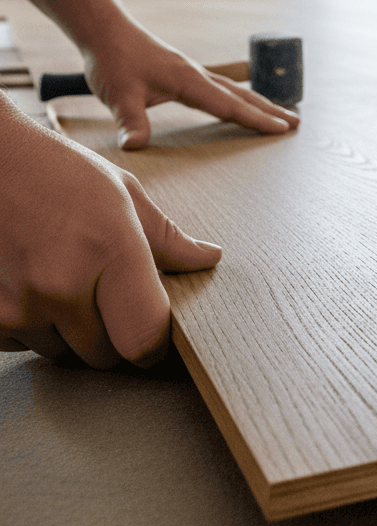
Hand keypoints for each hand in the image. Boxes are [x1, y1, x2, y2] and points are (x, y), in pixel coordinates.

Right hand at [0, 97, 221, 366]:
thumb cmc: (56, 171)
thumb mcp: (123, 193)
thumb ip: (167, 238)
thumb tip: (208, 259)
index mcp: (112, 252)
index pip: (144, 337)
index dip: (154, 345)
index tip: (157, 336)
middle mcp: (64, 286)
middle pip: (105, 355)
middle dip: (113, 334)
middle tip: (108, 294)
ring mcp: (18, 305)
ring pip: (62, 353)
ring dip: (69, 331)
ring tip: (67, 279)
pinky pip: (22, 346)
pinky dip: (31, 327)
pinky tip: (34, 286)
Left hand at [80, 14, 298, 149]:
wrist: (105, 29)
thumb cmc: (113, 59)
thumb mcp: (118, 95)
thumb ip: (130, 121)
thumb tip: (134, 146)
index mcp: (189, 80)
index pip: (229, 106)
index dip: (256, 119)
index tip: (282, 129)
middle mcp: (197, 75)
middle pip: (242, 96)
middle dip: (269, 111)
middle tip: (296, 124)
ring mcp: (193, 72)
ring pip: (234, 90)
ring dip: (258, 103)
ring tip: (281, 113)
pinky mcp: (184, 72)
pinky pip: (221, 87)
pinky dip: (239, 97)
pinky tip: (242, 99)